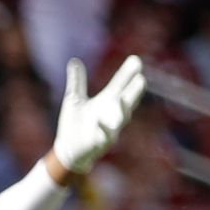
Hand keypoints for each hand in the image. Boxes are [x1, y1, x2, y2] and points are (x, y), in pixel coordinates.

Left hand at [52, 56, 146, 177]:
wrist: (68, 149)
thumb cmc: (74, 124)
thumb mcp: (74, 99)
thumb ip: (77, 81)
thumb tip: (74, 61)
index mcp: (106, 102)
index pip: (120, 85)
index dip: (127, 74)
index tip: (136, 60)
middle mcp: (111, 115)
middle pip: (126, 101)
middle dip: (134, 92)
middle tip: (141, 79)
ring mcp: (108, 129)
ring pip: (120, 120)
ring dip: (122, 110)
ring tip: (121, 98)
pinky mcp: (100, 143)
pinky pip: (104, 137)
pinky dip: (103, 129)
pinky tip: (100, 121)